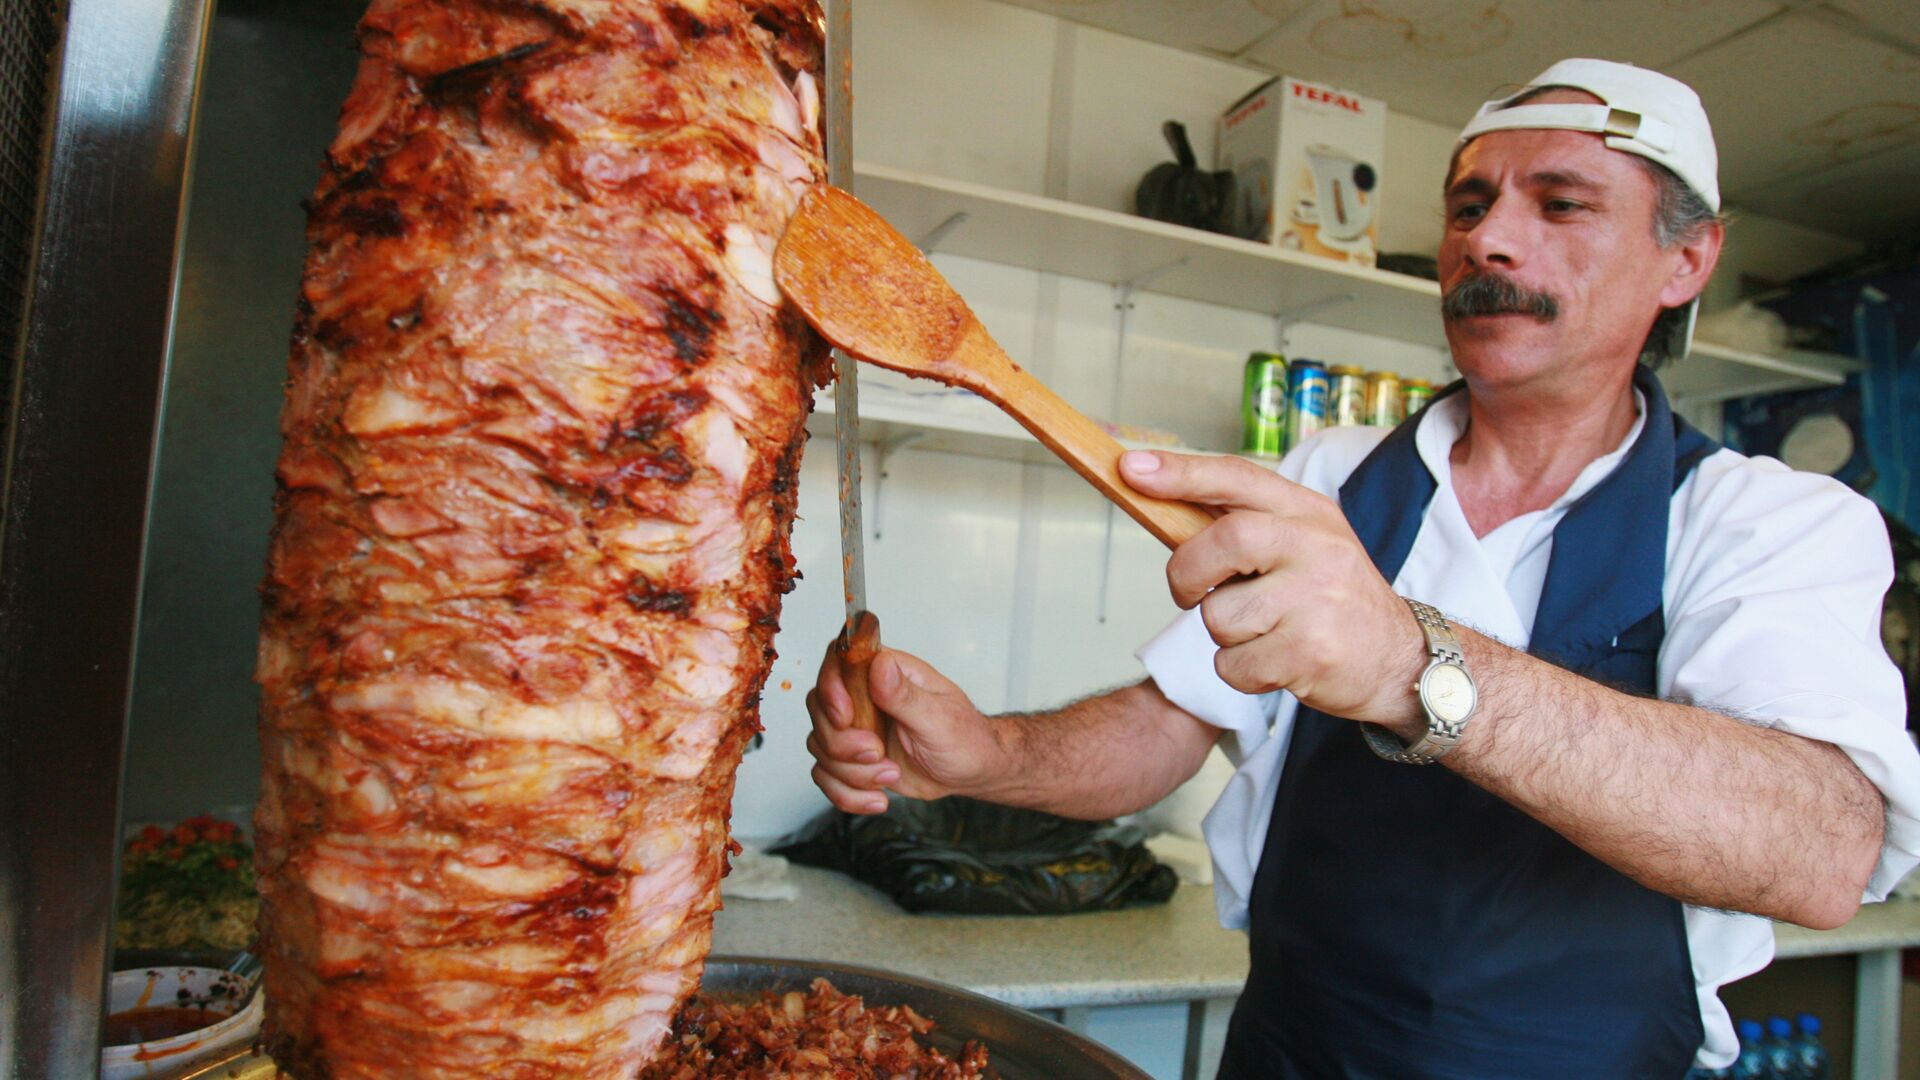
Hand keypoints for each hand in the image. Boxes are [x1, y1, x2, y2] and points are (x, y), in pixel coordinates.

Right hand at [804, 639, 1001, 813]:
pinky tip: (878, 798)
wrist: (970, 771)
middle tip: (878, 754)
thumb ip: (905, 694)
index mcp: (888, 673)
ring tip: (890, 775)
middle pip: (819, 708)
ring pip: (819, 746)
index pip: (838, 660)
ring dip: (851, 772)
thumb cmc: (965, 737)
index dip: (830, 687)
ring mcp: (856, 728)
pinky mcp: (852, 758)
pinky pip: (825, 775)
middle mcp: (865, 696)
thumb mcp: (940, 717)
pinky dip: (847, 794)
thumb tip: (880, 666)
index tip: (845, 717)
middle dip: (842, 742)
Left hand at [1119, 450, 1426, 734]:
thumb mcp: (1305, 544)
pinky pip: (1233, 664)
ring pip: (1219, 615)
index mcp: (1308, 513)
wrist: (1401, 661)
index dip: (1181, 472)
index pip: (1237, 477)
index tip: (1131, 467)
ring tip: (1264, 633)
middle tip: (1187, 592)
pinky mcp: (1309, 653)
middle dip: (1187, 572)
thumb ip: (1248, 525)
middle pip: (1224, 541)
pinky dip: (1239, 670)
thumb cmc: (1335, 599)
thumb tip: (1164, 504)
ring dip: (1224, 633)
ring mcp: (1316, 600)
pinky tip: (1276, 662)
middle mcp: (1316, 547)